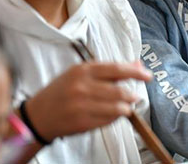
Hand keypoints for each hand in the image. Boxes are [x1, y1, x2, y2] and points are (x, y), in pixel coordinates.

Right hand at [24, 61, 151, 140]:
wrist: (38, 115)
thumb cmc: (63, 91)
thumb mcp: (82, 74)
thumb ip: (110, 70)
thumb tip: (138, 65)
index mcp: (83, 70)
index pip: (117, 69)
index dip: (136, 73)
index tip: (148, 76)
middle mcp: (82, 87)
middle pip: (120, 91)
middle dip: (132, 95)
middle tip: (135, 96)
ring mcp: (81, 106)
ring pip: (118, 108)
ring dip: (126, 108)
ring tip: (125, 107)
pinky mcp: (82, 122)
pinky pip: (109, 120)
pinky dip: (115, 117)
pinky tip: (111, 114)